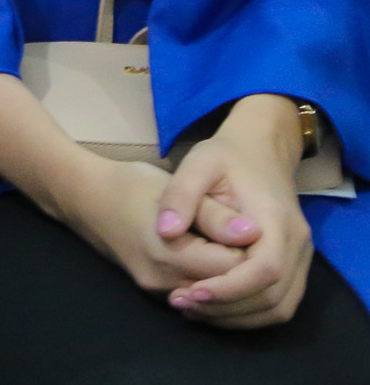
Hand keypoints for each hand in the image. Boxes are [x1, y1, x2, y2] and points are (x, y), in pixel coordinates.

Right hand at [52, 153, 247, 297]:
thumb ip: (213, 213)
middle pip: (225, 289)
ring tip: (234, 246)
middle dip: (244, 267)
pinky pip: (197, 296)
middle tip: (248, 237)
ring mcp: (157, 291)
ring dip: (230, 277)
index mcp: (169, 253)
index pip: (234, 267)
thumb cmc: (128, 185)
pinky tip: (217, 260)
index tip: (253, 225)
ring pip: (213, 298)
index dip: (252, 248)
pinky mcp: (155, 292)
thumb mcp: (173, 188)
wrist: (84, 197)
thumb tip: (254, 233)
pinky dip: (213, 283)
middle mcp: (163, 281)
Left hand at [157, 94, 313, 328]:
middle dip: (228, 308)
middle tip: (182, 304)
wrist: (260, 150)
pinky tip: (213, 307)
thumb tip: (165, 232)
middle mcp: (297, 243)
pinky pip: (279, 302)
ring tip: (193, 310)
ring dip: (238, 316)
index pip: (265, 270)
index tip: (190, 292)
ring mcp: (300, 256)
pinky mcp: (293, 264)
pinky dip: (249, 312)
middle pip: (274, 297)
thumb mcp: (198, 163)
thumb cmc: (226, 156)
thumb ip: (181, 195)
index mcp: (277, 220)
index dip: (230, 289)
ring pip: (280, 306)